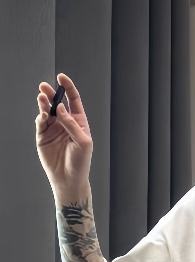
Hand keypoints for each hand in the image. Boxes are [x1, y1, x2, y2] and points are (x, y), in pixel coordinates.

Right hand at [35, 73, 92, 196]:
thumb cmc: (80, 162)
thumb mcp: (83, 142)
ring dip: (43, 103)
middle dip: (51, 93)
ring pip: (46, 110)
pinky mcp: (42, 135)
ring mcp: (53, 128)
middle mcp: (65, 123)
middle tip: (44, 87)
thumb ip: (72, 124)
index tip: (61, 78)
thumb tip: (61, 108)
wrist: (68, 178)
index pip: (73, 101)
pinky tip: (43, 116)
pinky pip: (40, 122)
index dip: (68, 88)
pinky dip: (40, 117)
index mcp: (78, 122)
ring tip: (41, 98)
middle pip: (57, 102)